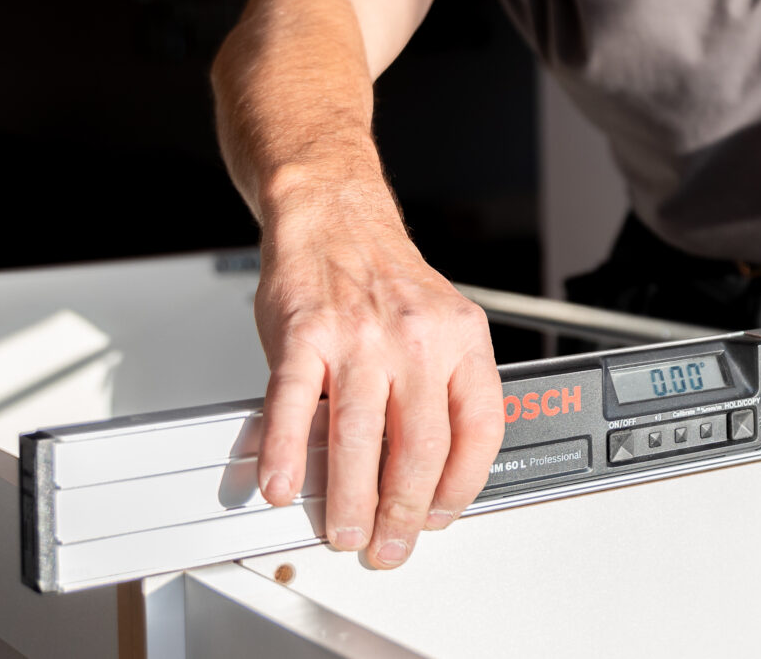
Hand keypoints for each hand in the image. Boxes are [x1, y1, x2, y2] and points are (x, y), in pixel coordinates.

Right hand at [253, 204, 502, 568]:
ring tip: (343, 530)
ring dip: (350, 498)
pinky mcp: (304, 332)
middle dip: (403, 511)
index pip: (480, 428)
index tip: (441, 515)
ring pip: (359, 436)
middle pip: (420, 445)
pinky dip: (283, 451)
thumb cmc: (385, 280)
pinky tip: (281, 484)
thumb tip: (428, 474)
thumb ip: (438, 389)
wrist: (336, 217)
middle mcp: (417, 338)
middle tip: (387, 544)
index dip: (462, 485)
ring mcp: (360, 336)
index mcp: (462, 339)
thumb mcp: (439, 323)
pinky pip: (294, 402)